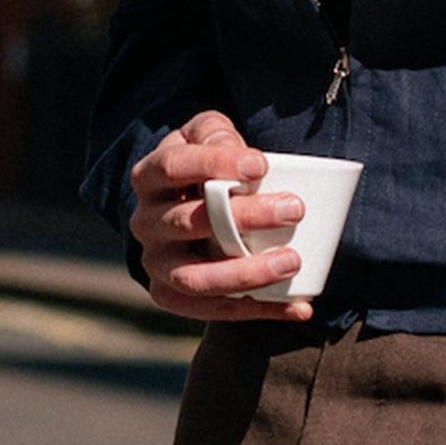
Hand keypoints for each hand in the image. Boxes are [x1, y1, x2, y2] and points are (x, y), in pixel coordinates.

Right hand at [128, 110, 312, 322]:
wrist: (179, 207)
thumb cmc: (202, 165)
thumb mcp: (204, 135)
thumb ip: (217, 133)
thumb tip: (245, 158)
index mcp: (148, 177)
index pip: (173, 167)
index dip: (214, 165)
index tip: (261, 166)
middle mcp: (145, 223)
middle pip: (188, 222)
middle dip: (244, 218)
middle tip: (294, 209)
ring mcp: (156, 264)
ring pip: (196, 278)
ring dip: (246, 274)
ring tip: (292, 261)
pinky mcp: (172, 297)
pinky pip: (214, 311)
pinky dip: (260, 310)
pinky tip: (300, 306)